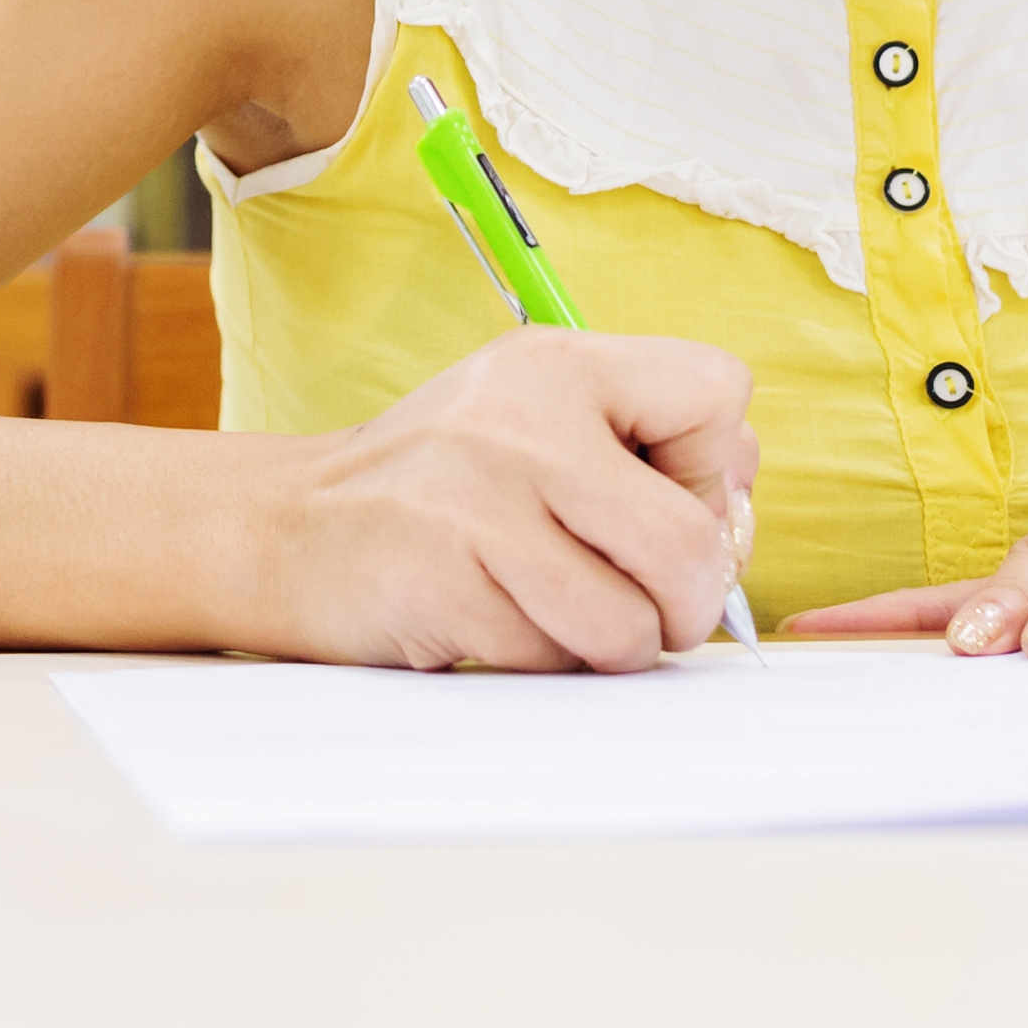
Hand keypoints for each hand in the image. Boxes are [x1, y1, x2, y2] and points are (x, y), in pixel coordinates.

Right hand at [258, 331, 759, 672]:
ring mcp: (478, 501)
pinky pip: (555, 661)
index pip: (718, 392)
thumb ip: (643, 444)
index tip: (659, 499)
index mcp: (558, 364)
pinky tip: (496, 622)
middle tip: (645, 608)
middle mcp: (521, 419)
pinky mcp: (444, 582)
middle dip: (685, 602)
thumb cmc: (436, 488)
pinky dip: (543, 663)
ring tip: (561, 618)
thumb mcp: (533, 422)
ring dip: (613, 648)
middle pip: (690, 540)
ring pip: (630, 623)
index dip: (714, 471)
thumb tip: (741, 499)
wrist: (285, 529)